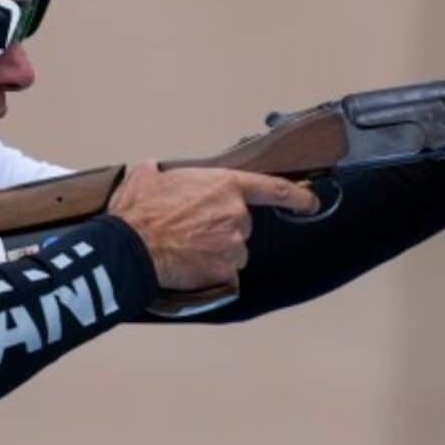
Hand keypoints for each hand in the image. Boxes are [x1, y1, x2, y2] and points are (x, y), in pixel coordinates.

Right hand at [107, 162, 318, 289]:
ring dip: (216, 252)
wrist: (132, 246)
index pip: (275, 189)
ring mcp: (232, 245)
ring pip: (233, 251)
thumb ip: (159, 172)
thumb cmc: (139, 212)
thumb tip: (153, 170)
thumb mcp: (146, 177)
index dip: (299, 196)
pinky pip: (225, 274)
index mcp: (224, 185)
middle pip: (241, 225)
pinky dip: (211, 273)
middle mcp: (236, 214)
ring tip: (186, 250)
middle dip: (221, 229)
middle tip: (192, 231)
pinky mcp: (224, 271)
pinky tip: (190, 267)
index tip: (313, 202)